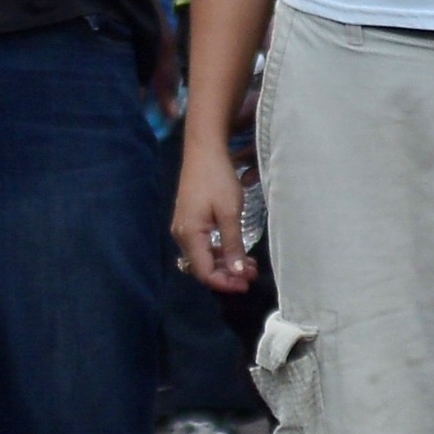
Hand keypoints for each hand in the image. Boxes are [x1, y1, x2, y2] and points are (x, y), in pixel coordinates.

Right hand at [174, 141, 252, 292]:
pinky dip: (220, 250)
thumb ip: (233, 244)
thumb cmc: (217, 179)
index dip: (225, 282)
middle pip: (202, 266)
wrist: (204, 149)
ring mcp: (184, 227)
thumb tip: (237, 272)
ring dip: (225, 263)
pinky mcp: (190, 220)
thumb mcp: (230, 213)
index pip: (204, 272)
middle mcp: (182, 234)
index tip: (246, 284)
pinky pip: (203, 244)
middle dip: (227, 274)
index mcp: (189, 235)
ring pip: (204, 256)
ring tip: (249, 264)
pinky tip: (237, 250)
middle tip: (252, 274)